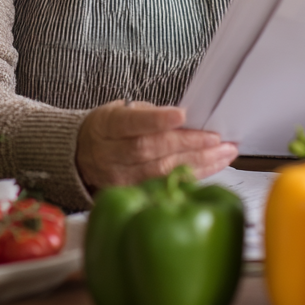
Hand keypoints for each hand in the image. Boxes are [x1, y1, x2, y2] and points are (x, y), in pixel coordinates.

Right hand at [75, 101, 237, 190]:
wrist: (79, 155)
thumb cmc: (108, 128)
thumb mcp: (122, 110)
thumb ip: (150, 114)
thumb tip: (187, 118)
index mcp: (109, 125)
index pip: (134, 123)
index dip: (158, 120)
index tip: (182, 115)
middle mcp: (112, 154)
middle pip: (152, 150)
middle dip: (190, 145)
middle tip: (219, 139)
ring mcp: (120, 178)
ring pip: (161, 172)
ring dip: (199, 163)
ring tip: (224, 153)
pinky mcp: (130, 194)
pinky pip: (164, 186)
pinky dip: (191, 177)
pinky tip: (211, 168)